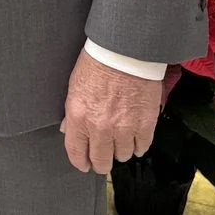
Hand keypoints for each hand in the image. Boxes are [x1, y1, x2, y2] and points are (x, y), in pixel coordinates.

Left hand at [60, 49, 162, 173]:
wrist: (125, 51)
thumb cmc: (98, 63)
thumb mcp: (75, 86)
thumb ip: (72, 113)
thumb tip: (69, 130)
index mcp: (80, 117)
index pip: (77, 153)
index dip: (80, 162)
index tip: (84, 163)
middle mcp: (101, 127)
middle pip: (101, 162)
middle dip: (101, 162)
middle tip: (102, 157)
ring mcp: (124, 128)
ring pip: (122, 156)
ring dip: (120, 150)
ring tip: (119, 138)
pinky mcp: (145, 125)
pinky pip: (142, 147)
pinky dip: (138, 144)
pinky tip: (134, 136)